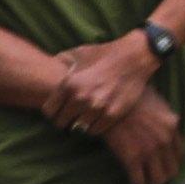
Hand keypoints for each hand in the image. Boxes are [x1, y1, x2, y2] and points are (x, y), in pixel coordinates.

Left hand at [42, 32, 161, 140]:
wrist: (136, 56)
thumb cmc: (105, 53)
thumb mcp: (79, 53)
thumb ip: (61, 61)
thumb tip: (49, 65)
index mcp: (68, 85)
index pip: (49, 112)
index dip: (53, 112)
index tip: (59, 110)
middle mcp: (80, 98)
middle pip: (61, 122)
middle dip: (65, 119)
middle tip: (72, 115)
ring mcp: (97, 107)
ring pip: (78, 128)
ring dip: (80, 124)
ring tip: (85, 116)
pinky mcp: (112, 114)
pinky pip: (94, 130)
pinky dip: (94, 126)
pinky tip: (97, 118)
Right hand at [106, 90, 182, 183]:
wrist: (109, 101)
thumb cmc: (128, 97)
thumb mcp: (154, 102)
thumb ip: (161, 116)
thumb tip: (157, 122)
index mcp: (172, 125)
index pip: (179, 152)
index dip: (172, 162)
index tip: (164, 166)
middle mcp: (165, 140)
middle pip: (171, 169)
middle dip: (163, 178)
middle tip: (154, 181)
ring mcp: (149, 151)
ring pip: (157, 179)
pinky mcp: (132, 159)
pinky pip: (138, 181)